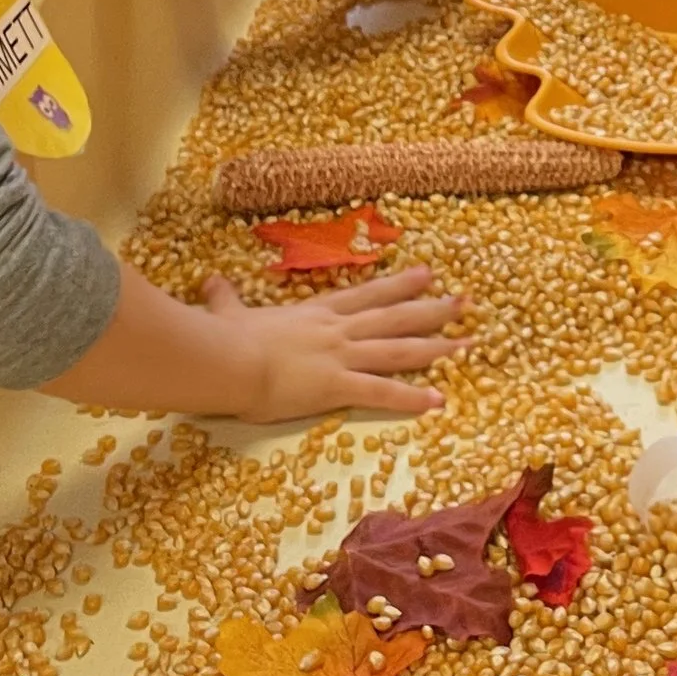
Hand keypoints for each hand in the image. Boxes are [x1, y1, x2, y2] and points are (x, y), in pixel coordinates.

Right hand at [219, 264, 467, 422]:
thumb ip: (224, 298)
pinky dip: (411, 397)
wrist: (226, 358)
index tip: (426, 275)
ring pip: (399, 349)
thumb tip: (208, 282)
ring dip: (436, 347)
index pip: (365, 296)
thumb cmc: (225, 338)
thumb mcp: (227, 313)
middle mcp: (336, 330)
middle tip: (464, 301)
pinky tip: (438, 400)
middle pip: (393, 317)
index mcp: (315, 314)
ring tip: (468, 344)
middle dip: (431, 309)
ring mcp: (340, 356)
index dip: (397, 286)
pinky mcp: (337, 385)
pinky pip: (381, 392)